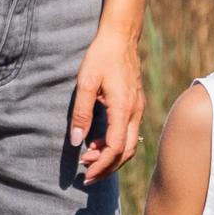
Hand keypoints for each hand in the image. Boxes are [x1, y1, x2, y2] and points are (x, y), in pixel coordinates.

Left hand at [68, 26, 145, 182]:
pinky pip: (129, 133)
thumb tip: (76, 140)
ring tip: (88, 158)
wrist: (120, 38)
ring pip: (129, 144)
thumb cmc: (101, 57)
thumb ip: (80, 114)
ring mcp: (138, 109)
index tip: (86, 174)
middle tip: (87, 176)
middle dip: (107, 167)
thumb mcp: (85, 83)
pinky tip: (98, 143)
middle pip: (126, 152)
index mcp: (123, 108)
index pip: (116, 147)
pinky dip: (115, 144)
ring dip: (111, 157)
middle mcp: (135, 111)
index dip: (102, 164)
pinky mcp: (136, 106)